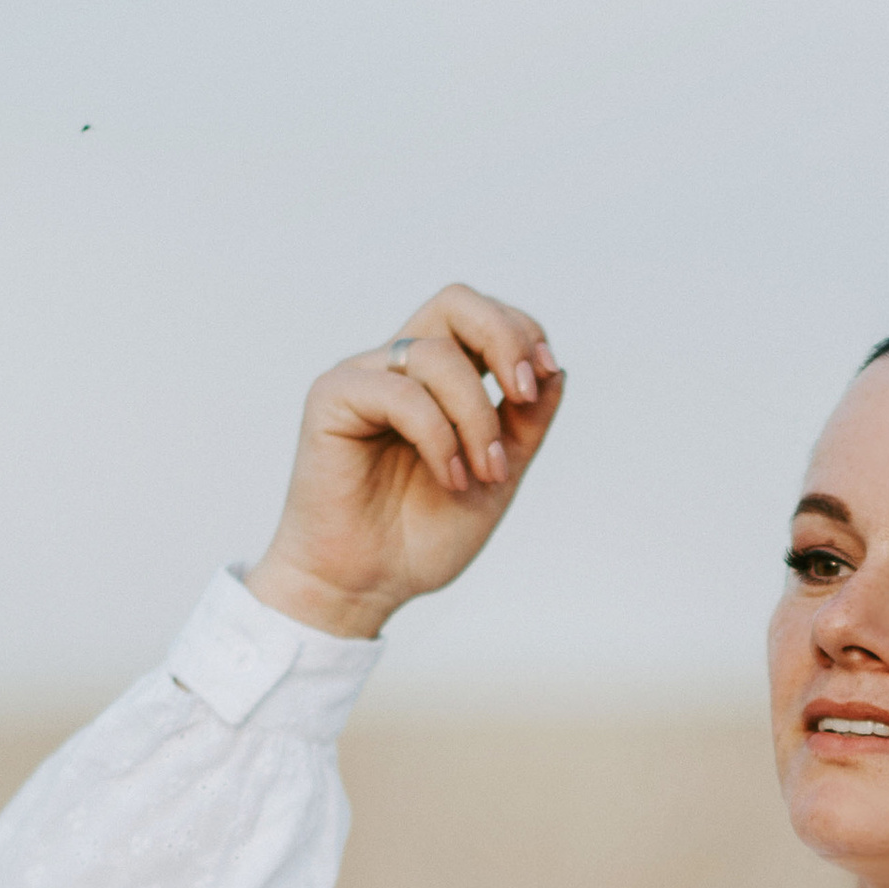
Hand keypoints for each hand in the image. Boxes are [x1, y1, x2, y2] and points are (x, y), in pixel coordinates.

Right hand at [245, 285, 564, 640]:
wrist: (365, 585)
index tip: (541, 383)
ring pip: (437, 355)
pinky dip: (439, 436)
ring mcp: (364, 378)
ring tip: (483, 474)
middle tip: (522, 395)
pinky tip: (449, 478)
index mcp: (438, 379)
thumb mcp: (500, 474)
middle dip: (504, 337)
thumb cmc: (422, 535)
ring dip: (477, 418)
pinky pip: (401, 392)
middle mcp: (399, 368)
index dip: (522, 335)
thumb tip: (556, 369)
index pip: (483, 320)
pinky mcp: (332, 397)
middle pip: (456, 302)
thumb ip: (526, 423)